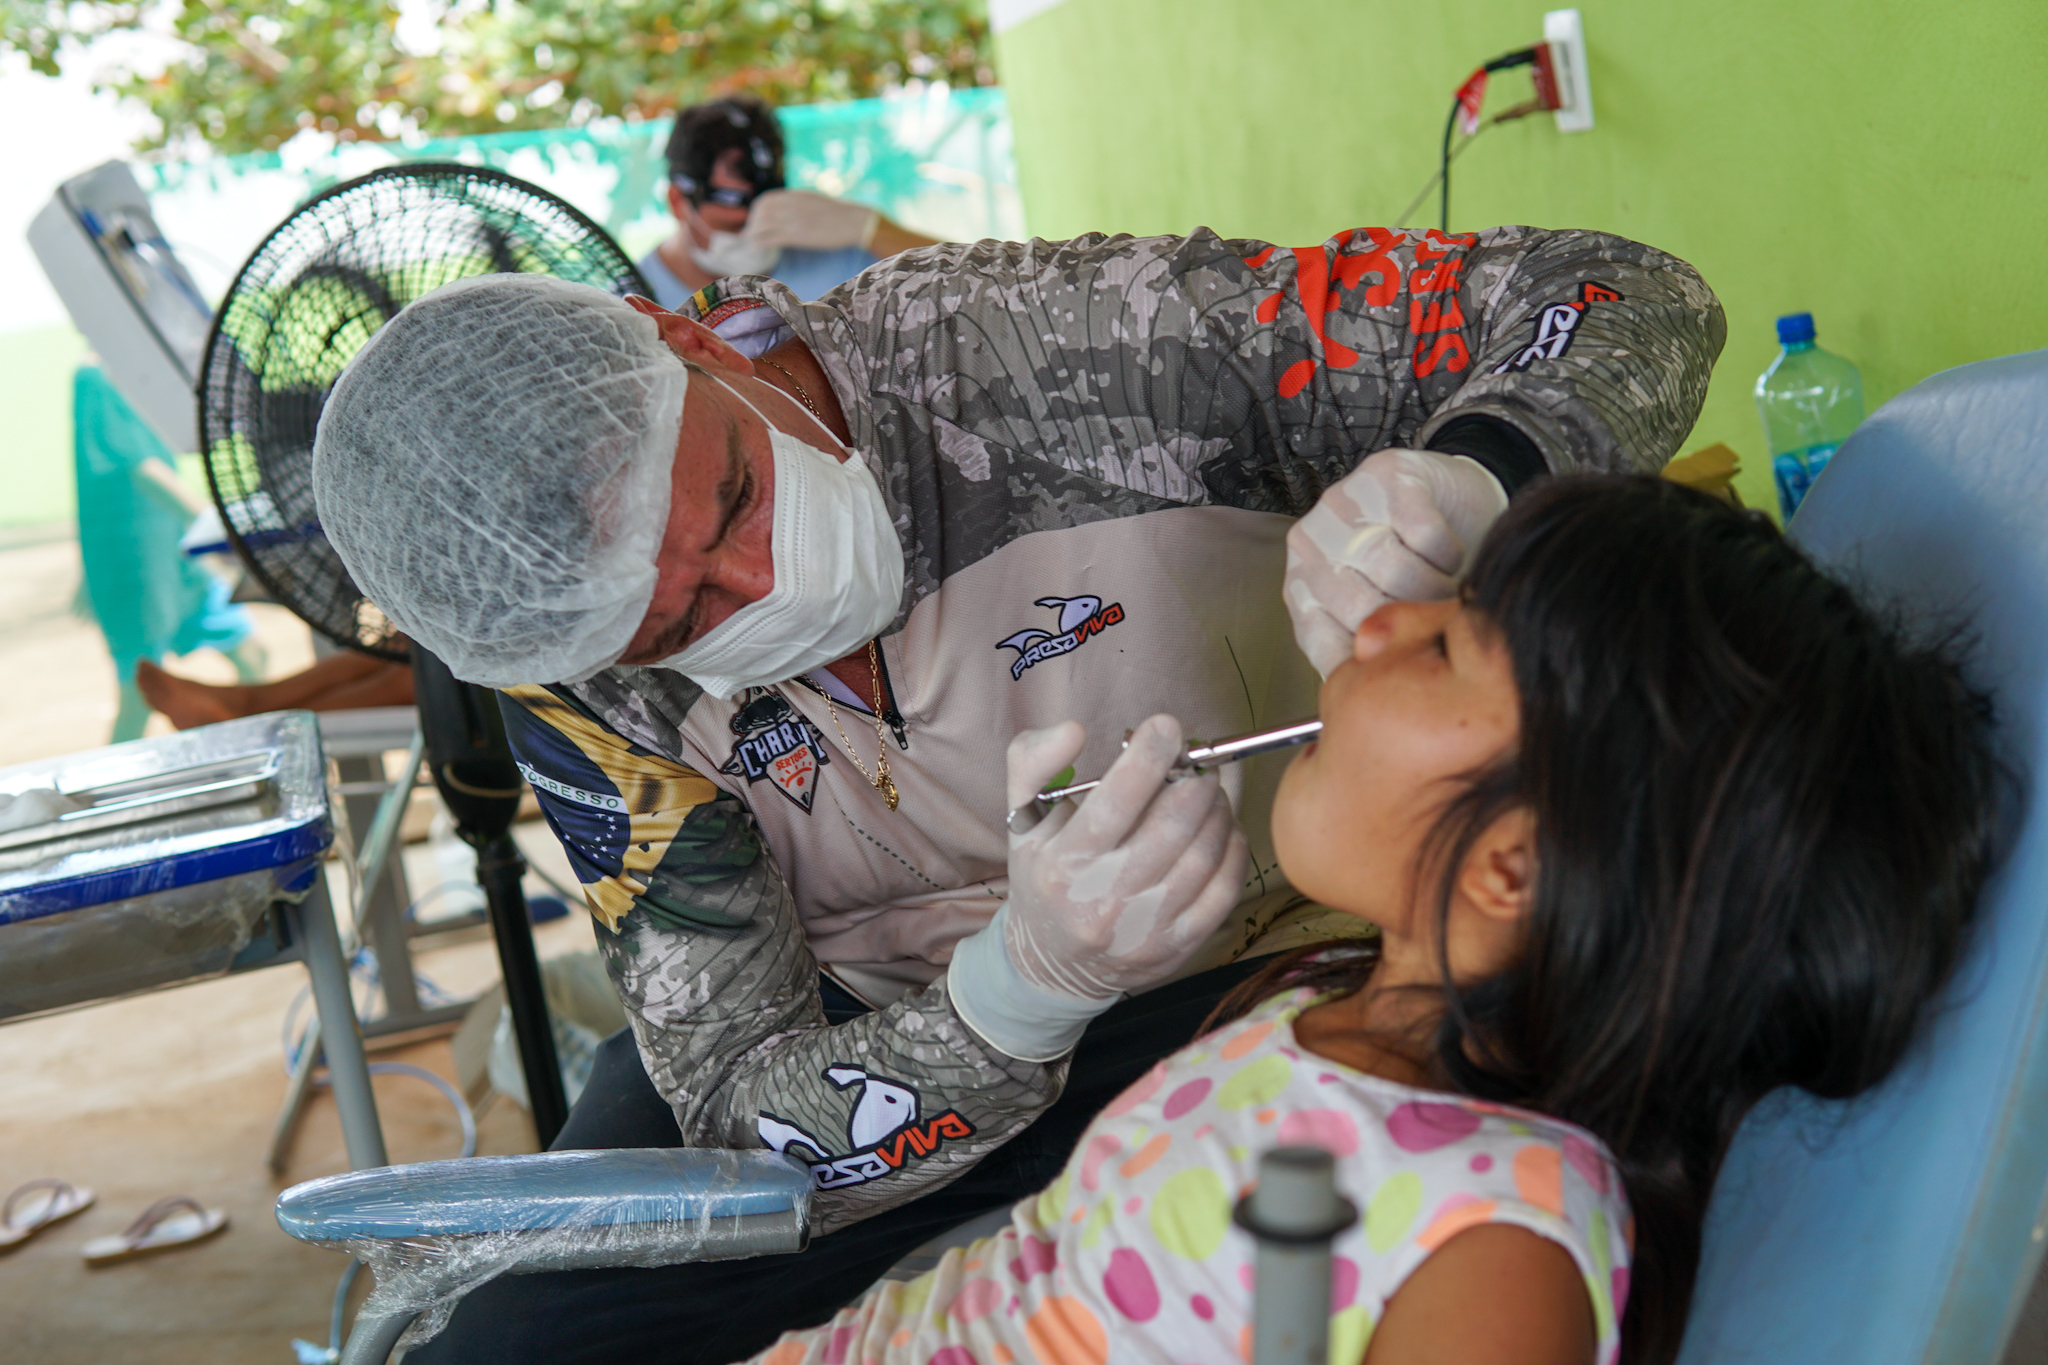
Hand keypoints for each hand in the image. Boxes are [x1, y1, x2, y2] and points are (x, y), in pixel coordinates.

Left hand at [744, 189, 879, 250]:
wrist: (855, 222)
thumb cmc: (838, 214)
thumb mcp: (815, 199)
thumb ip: (798, 201)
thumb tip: (784, 206)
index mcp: (796, 196)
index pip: (766, 200)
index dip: (757, 210)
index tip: (756, 219)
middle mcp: (792, 205)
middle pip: (761, 212)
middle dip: (753, 222)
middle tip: (752, 232)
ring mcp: (794, 220)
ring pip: (763, 225)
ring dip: (754, 233)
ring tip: (752, 241)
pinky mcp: (798, 236)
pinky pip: (772, 238)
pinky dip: (762, 242)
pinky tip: (759, 247)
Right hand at [1001, 715, 1247, 1000]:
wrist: (1051, 963)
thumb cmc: (1043, 876)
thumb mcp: (1022, 820)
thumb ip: (1034, 762)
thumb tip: (1074, 729)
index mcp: (1061, 864)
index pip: (1116, 802)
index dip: (1149, 756)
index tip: (1167, 727)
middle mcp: (1102, 902)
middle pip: (1171, 827)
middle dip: (1195, 781)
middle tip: (1197, 763)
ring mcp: (1143, 930)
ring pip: (1203, 856)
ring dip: (1218, 811)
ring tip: (1210, 792)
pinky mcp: (1175, 949)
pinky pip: (1223, 892)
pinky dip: (1232, 850)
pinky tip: (1223, 830)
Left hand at [1284, 448, 1507, 675]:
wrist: (1456, 499)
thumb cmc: (1418, 567)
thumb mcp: (1385, 620)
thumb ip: (1370, 655)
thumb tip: (1364, 709)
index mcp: (1302, 588)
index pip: (1325, 641)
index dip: (1377, 656)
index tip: (1410, 662)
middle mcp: (1311, 543)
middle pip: (1361, 605)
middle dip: (1412, 621)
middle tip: (1438, 623)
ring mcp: (1342, 504)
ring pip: (1394, 570)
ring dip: (1435, 588)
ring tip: (1447, 589)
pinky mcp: (1384, 475)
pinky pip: (1422, 533)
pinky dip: (1448, 553)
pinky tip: (1448, 554)